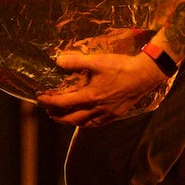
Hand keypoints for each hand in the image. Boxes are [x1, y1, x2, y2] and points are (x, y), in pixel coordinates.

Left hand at [38, 47, 168, 126]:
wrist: (144, 76)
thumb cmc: (121, 67)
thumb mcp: (98, 61)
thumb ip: (76, 61)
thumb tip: (58, 60)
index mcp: (90, 96)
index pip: (63, 103)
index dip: (49, 102)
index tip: (40, 98)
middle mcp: (96, 109)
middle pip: (71, 118)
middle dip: (56, 116)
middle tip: (47, 111)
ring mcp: (106, 114)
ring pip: (83, 123)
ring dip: (69, 121)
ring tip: (61, 117)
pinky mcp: (114, 115)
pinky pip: (96, 124)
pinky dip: (85, 123)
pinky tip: (83, 120)